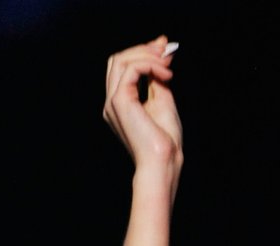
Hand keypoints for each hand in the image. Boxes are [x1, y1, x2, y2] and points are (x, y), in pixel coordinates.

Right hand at [103, 35, 182, 175]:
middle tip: (166, 50)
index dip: (142, 52)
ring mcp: (113, 101)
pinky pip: (131, 69)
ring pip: (121, 60)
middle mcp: (112, 101)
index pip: (123, 67)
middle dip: (143, 49)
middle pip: (118, 59)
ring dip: (147, 56)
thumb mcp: (164, 103)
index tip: (164, 48)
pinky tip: (166, 75)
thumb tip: (163, 56)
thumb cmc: (165, 141)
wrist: (163, 163)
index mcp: (121, 102)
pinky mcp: (120, 101)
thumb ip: (159, 80)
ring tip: (167, 64)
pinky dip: (149, 66)